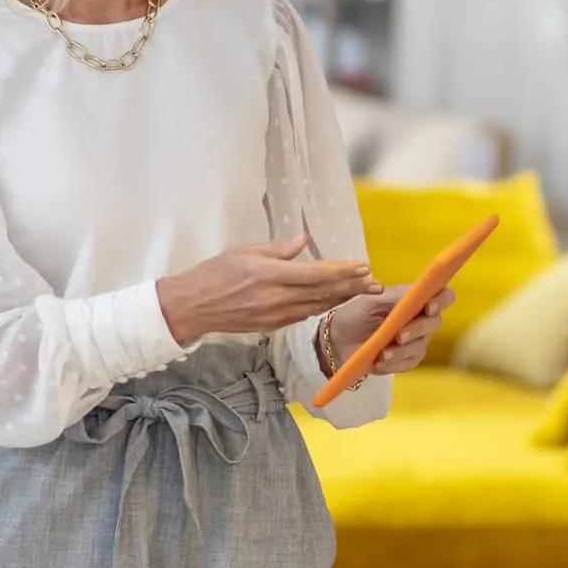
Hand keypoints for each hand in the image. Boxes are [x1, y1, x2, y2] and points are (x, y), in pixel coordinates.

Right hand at [157, 236, 382, 344]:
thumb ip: (278, 249)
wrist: (192, 307)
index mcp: (269, 276)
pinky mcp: (272, 326)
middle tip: (375, 282)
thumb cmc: (215, 274)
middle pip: (322, 293)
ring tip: (363, 290)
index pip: (315, 275)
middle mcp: (276, 299)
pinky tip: (336, 300)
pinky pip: (304, 315)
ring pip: (317, 306)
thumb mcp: (245, 251)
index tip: (362, 266)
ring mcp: (275, 316)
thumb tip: (303, 241)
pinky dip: (323, 306)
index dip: (342, 272)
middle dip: (352, 287)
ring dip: (342, 298)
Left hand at [322, 284, 457, 377]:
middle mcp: (420, 320)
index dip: (442, 300)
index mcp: (414, 300)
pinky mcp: (406, 360)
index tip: (429, 307)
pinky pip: (408, 363)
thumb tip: (416, 291)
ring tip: (382, 354)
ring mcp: (415, 341)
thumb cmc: (354, 314)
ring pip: (420, 347)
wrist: (335, 340)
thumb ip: (394, 296)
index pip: (442, 296)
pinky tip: (378, 363)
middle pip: (434, 323)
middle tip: (399, 336)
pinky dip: (394, 364)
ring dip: (402, 351)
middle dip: (417, 330)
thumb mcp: (370, 301)